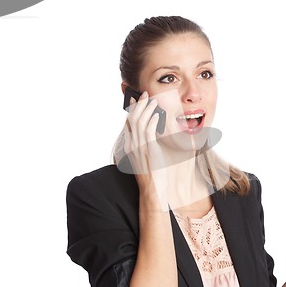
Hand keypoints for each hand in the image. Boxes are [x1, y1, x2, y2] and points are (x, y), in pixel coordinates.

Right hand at [125, 92, 167, 208]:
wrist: (152, 190)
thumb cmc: (151, 177)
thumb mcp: (145, 160)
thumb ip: (144, 147)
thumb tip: (150, 136)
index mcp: (130, 147)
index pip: (128, 124)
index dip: (131, 110)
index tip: (134, 101)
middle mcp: (132, 145)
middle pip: (132, 119)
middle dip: (139, 104)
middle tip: (145, 95)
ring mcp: (139, 147)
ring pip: (140, 122)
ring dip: (146, 109)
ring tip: (153, 100)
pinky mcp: (149, 149)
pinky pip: (148, 130)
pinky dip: (152, 119)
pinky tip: (157, 114)